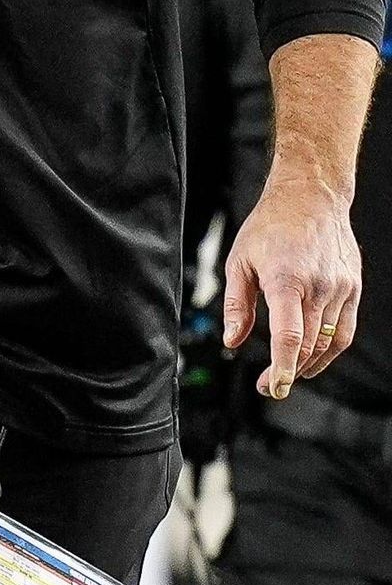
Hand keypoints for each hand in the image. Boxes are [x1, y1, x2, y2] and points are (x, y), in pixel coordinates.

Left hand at [222, 164, 361, 398]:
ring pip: (327, 342)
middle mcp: (318, 286)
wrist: (310, 197)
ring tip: (288, 372)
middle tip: (269, 385)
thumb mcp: (239, 260)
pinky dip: (329, 350)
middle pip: (307, 346)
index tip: (273, 387)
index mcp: (286, 279)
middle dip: (288, 372)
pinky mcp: (352, 288)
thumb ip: (235, 304)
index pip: (289, 336)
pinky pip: (345, 330)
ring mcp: (340, 288)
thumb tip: (232, 340)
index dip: (282, 369)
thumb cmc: (270, 225)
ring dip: (308, 364)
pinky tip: (312, 357)